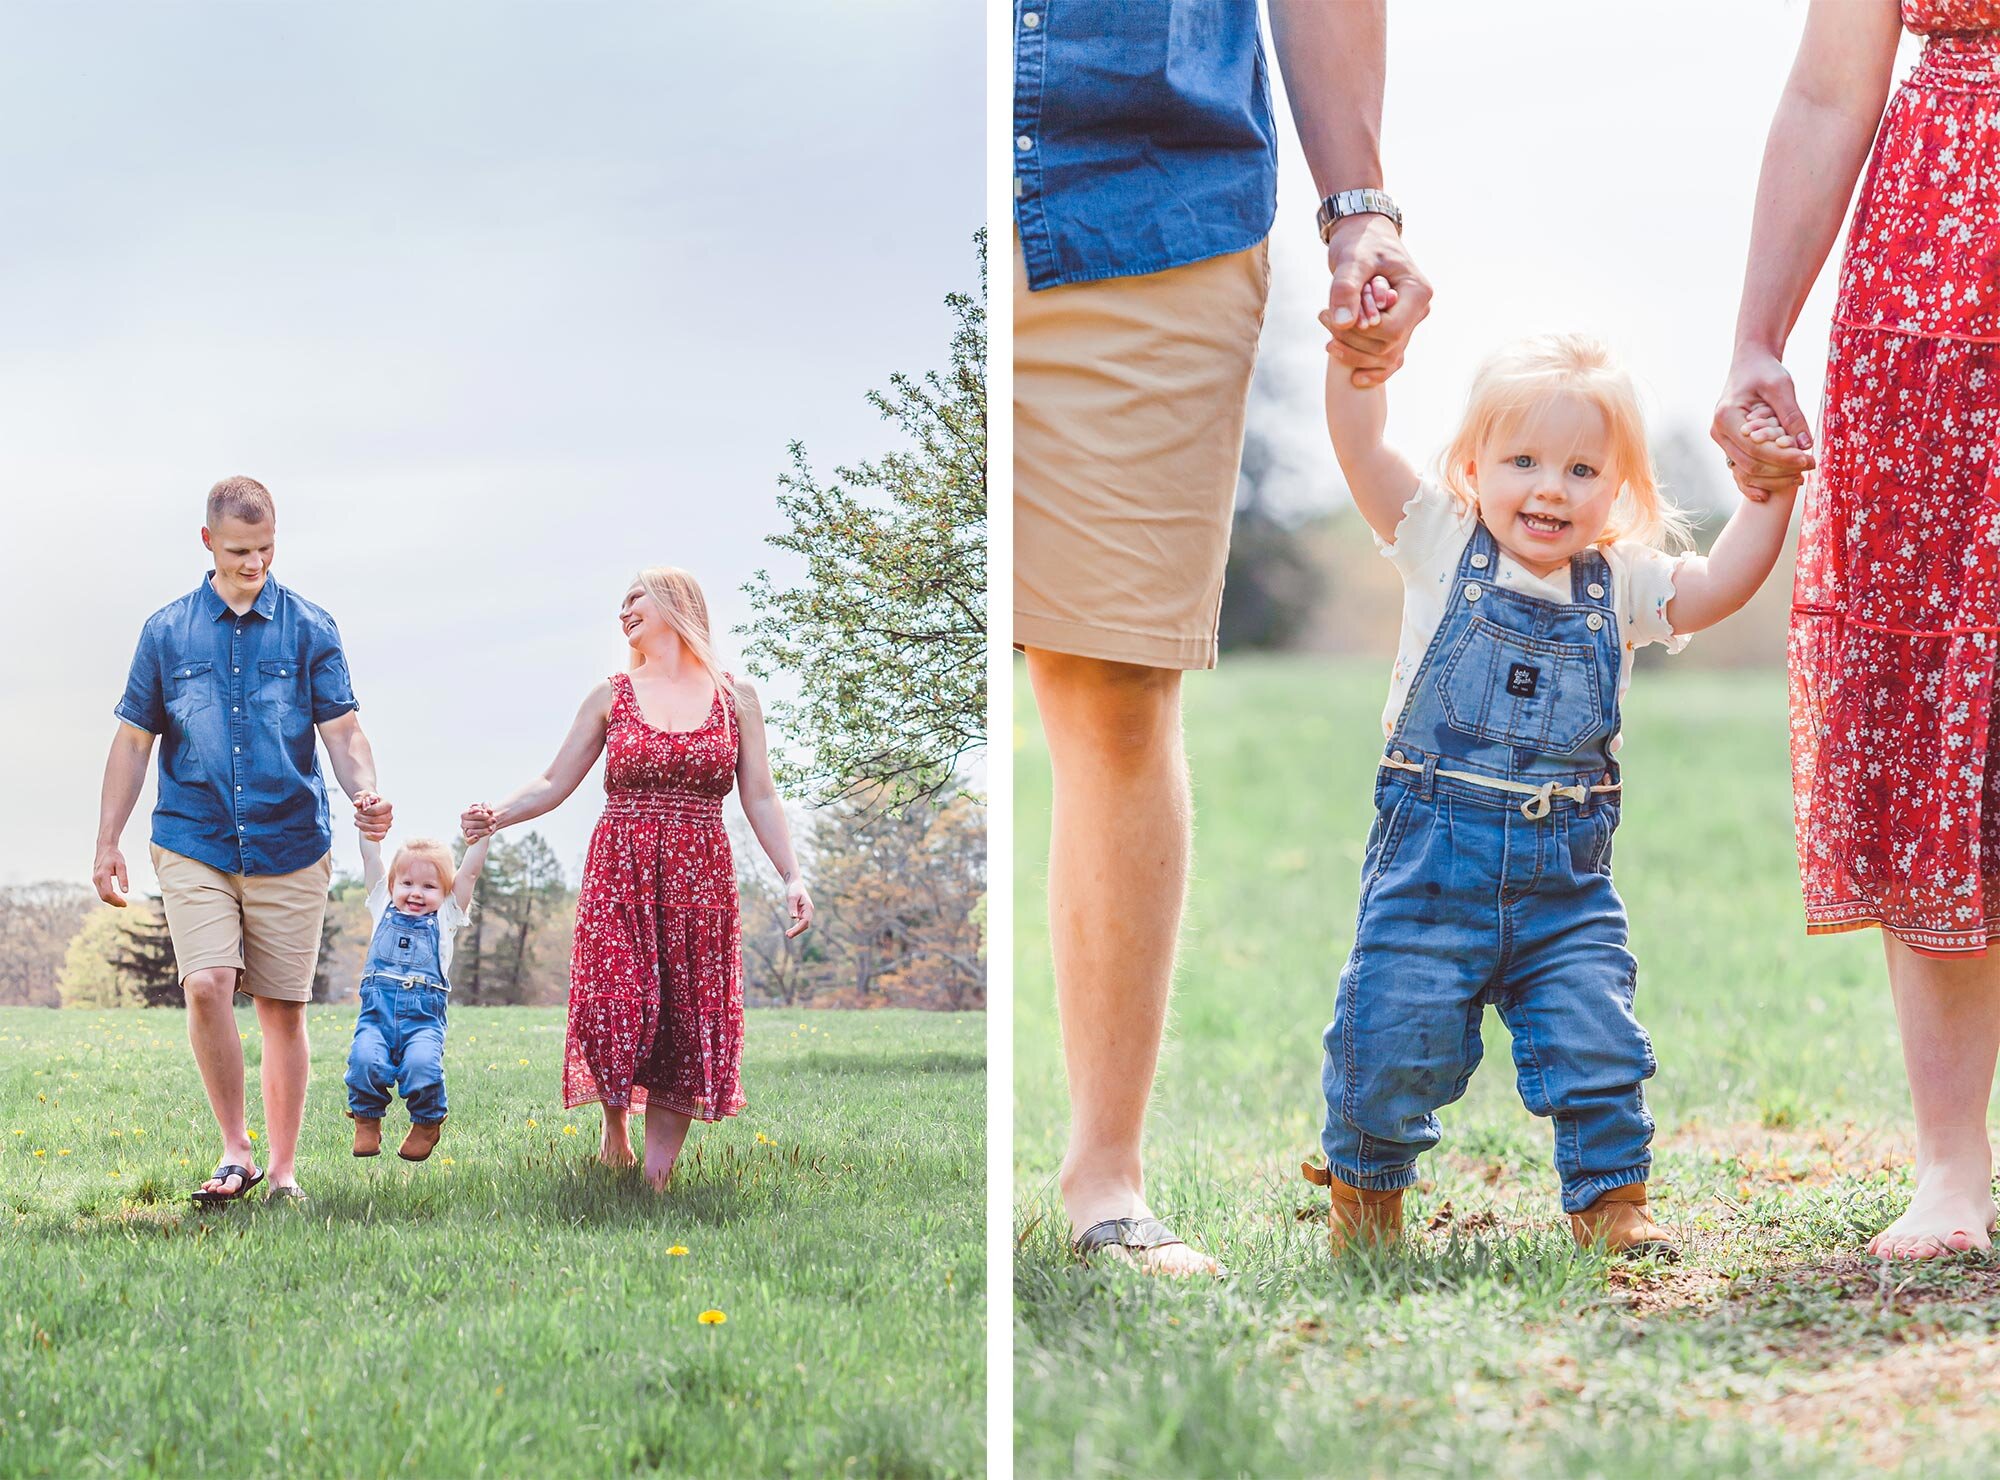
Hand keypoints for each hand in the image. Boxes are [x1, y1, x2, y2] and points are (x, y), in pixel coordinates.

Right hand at [91, 844, 128, 906]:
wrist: (105, 849)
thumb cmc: (114, 856)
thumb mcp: (122, 865)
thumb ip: (123, 878)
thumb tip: (125, 891)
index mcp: (102, 876)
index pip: (108, 893)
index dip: (116, 900)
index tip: (125, 903)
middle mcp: (96, 879)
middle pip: (104, 896)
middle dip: (114, 902)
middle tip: (125, 905)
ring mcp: (95, 880)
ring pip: (101, 895)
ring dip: (111, 900)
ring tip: (122, 902)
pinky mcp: (96, 880)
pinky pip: (101, 891)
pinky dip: (108, 896)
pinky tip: (117, 897)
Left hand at [353, 790, 392, 839]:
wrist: (369, 805)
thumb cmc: (367, 800)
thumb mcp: (362, 795)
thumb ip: (359, 798)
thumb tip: (356, 803)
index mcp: (387, 804)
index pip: (376, 810)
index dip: (366, 811)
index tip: (360, 809)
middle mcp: (389, 815)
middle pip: (377, 820)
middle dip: (363, 819)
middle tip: (356, 815)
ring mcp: (387, 823)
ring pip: (378, 828)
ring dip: (364, 826)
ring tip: (357, 822)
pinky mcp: (384, 831)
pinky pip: (381, 836)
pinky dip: (373, 836)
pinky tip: (365, 834)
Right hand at [460, 803, 497, 841]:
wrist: (490, 821)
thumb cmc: (487, 812)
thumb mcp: (487, 806)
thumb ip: (486, 805)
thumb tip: (488, 810)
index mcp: (464, 814)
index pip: (467, 815)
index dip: (477, 815)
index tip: (487, 814)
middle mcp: (463, 823)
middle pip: (471, 824)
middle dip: (483, 822)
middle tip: (493, 820)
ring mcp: (465, 831)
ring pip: (470, 832)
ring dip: (482, 831)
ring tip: (490, 828)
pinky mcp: (469, 839)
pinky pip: (467, 841)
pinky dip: (472, 839)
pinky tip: (477, 837)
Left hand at [784, 877, 813, 938]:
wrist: (794, 883)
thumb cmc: (794, 889)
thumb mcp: (791, 897)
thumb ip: (792, 907)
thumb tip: (794, 918)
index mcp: (808, 907)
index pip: (805, 921)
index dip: (798, 928)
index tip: (790, 933)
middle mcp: (808, 911)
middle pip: (805, 925)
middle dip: (797, 931)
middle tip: (787, 936)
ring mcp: (805, 913)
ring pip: (802, 925)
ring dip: (796, 931)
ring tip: (787, 935)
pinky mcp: (801, 913)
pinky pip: (799, 923)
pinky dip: (795, 928)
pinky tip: (789, 931)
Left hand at [1321, 212, 1430, 388]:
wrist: (1364, 237)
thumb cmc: (1360, 243)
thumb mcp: (1351, 260)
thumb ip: (1346, 288)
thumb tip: (1343, 324)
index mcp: (1417, 293)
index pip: (1391, 331)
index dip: (1359, 332)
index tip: (1328, 315)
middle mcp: (1419, 311)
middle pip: (1387, 347)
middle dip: (1352, 341)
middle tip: (1323, 317)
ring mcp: (1410, 323)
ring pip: (1386, 358)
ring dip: (1355, 354)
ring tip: (1328, 337)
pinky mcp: (1397, 330)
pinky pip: (1389, 360)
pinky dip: (1372, 370)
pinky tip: (1353, 377)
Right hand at [1713, 351, 1814, 502]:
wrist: (1749, 364)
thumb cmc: (1765, 371)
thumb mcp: (1781, 386)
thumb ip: (1792, 415)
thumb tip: (1805, 444)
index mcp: (1726, 416)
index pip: (1756, 447)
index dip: (1783, 457)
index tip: (1808, 459)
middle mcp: (1718, 432)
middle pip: (1750, 464)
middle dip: (1781, 470)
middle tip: (1810, 467)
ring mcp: (1722, 442)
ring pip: (1746, 472)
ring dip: (1773, 479)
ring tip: (1800, 477)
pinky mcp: (1729, 447)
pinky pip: (1739, 471)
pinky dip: (1753, 484)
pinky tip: (1767, 495)